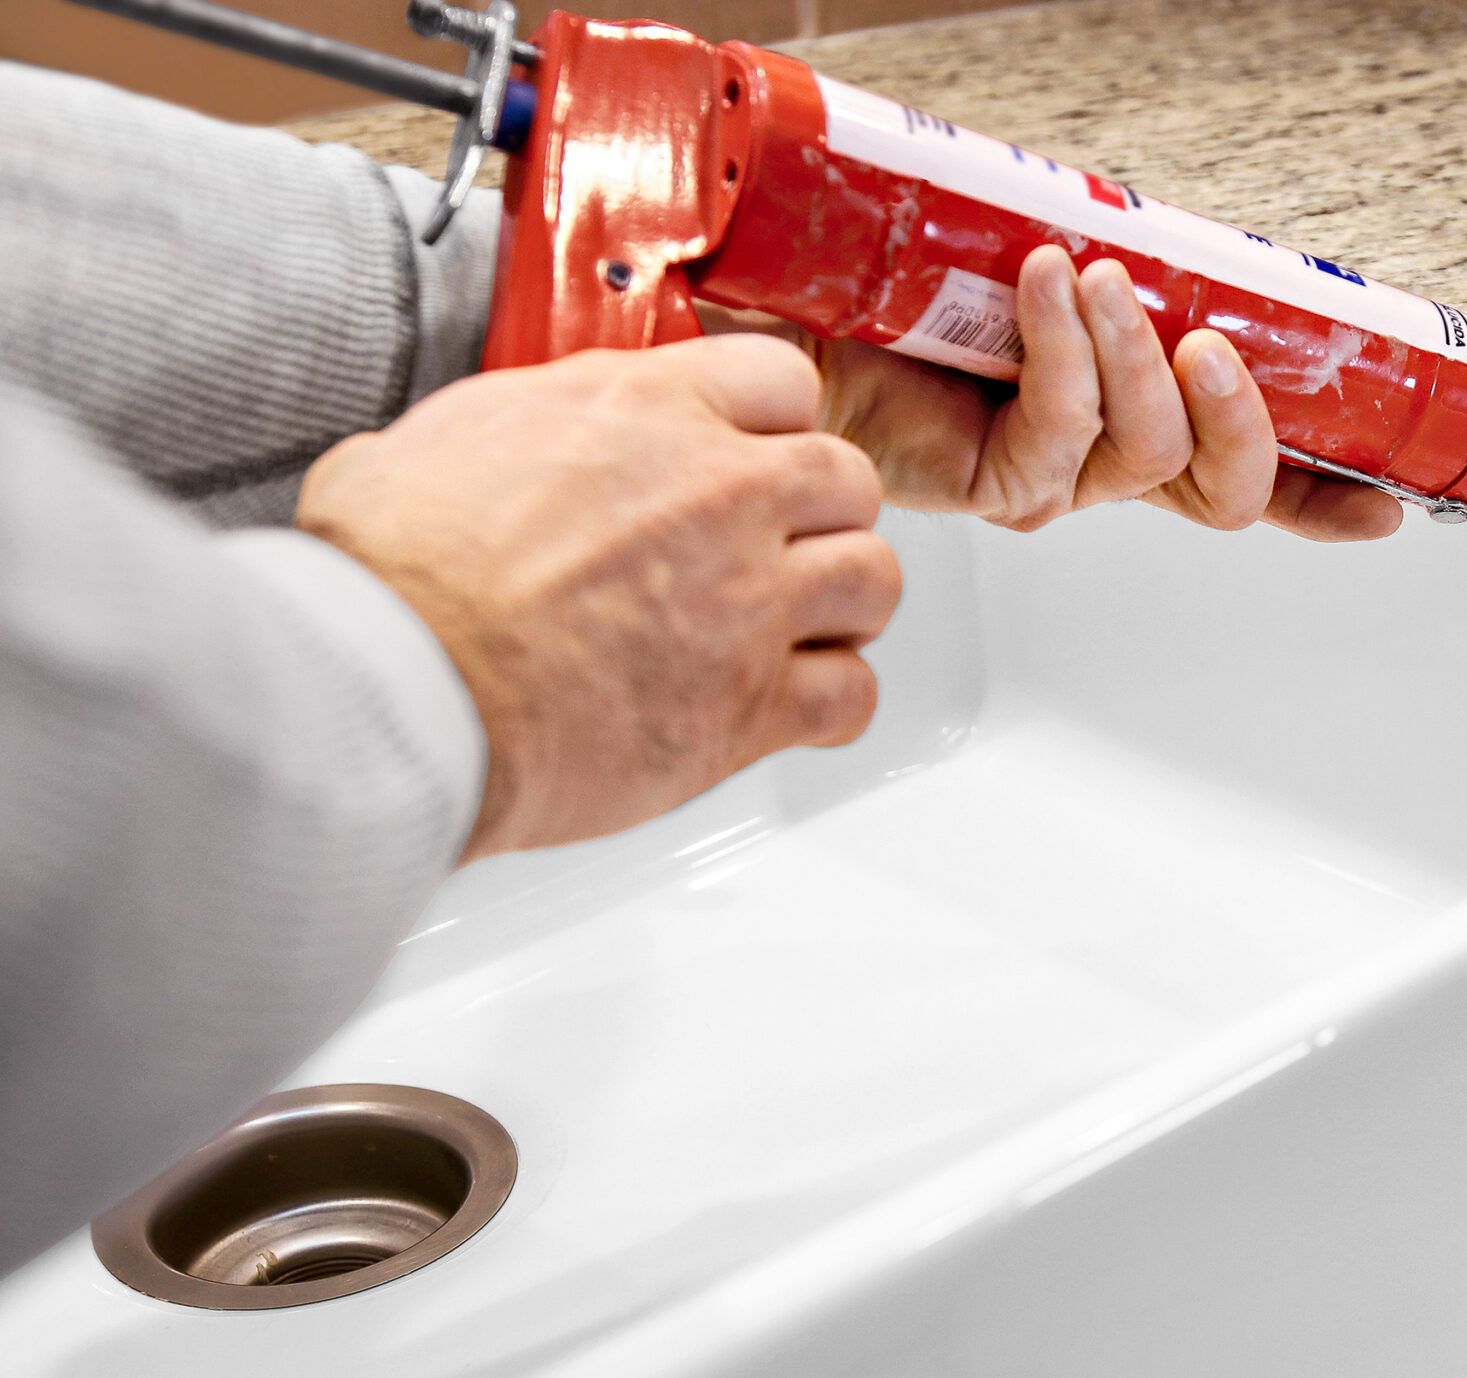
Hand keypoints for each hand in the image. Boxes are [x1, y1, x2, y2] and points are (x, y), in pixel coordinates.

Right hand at [298, 336, 900, 861]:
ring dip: (843, 607)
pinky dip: (832, 705)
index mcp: (645, 408)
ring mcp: (751, 599)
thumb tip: (481, 455)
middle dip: (822, 514)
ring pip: (873, 579)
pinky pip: (852, 696)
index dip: (774, 425)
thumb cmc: (393, 576)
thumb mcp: (430, 443)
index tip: (753, 456)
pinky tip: (788, 710)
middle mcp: (719, 491)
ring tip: (795, 630)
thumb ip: (504, 436)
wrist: (401, 686)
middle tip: (780, 550)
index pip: (781, 379)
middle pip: (847, 478)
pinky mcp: (755, 704)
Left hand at [748, 246, 1402, 541]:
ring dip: (1140, 358)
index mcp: (1128, 418)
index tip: (1388, 503)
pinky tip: (1046, 286)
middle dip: (1240, 414)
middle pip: (1220, 487)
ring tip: (1096, 278)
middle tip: (1213, 343)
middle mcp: (1098, 460)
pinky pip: (1062, 436)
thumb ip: (1108, 274)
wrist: (782, 307)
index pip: (1242, 472)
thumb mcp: (1036, 264)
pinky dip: (1065, 353)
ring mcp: (1048, 477)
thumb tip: (1146, 231)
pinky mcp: (989, 482)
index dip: (1320, 492)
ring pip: (1150, 457)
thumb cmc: (899, 283)